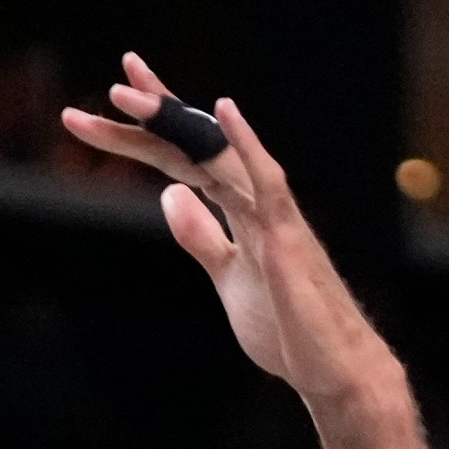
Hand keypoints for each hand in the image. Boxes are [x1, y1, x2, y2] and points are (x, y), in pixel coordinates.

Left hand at [62, 53, 400, 408]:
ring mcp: (272, 216)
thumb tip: (170, 196)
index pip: (188, 156)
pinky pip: (264, 182)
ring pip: (215, 155)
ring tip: (128, 94)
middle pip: (196, 145)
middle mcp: (255, 200)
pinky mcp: (286, 238)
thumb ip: (201, 237)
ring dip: (173, 121)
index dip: (155, 126)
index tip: (118, 95)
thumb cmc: (287, 325)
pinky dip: (244, 145)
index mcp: (239, 209)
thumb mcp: (226, 276)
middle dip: (156, 112)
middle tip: (117, 78)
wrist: (332, 370)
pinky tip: (222, 111)